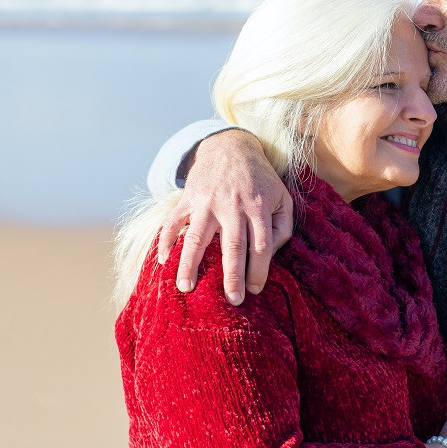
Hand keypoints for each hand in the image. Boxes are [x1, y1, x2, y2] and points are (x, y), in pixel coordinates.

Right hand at [156, 129, 292, 301]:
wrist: (231, 148)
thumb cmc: (260, 180)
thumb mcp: (283, 198)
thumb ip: (283, 227)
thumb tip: (271, 254)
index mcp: (258, 207)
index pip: (260, 246)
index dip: (259, 271)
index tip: (255, 290)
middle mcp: (232, 205)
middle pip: (233, 247)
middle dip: (232, 277)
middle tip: (232, 300)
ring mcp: (208, 202)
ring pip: (198, 237)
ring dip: (190, 264)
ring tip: (186, 288)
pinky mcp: (189, 198)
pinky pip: (173, 221)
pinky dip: (166, 240)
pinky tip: (164, 261)